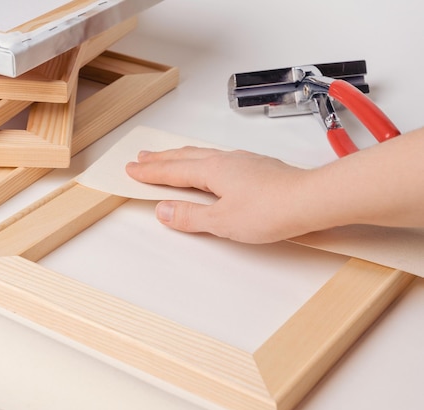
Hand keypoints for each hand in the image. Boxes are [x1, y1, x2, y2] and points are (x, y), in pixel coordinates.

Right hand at [125, 146, 313, 242]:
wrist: (311, 200)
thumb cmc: (271, 210)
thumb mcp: (222, 221)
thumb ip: (190, 215)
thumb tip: (163, 210)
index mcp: (211, 170)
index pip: (172, 171)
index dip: (150, 172)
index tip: (132, 169)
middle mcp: (225, 160)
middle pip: (184, 157)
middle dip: (161, 158)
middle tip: (142, 157)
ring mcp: (242, 161)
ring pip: (202, 155)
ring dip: (181, 156)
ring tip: (169, 157)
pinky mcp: (257, 167)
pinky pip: (219, 158)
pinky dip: (203, 160)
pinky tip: (209, 164)